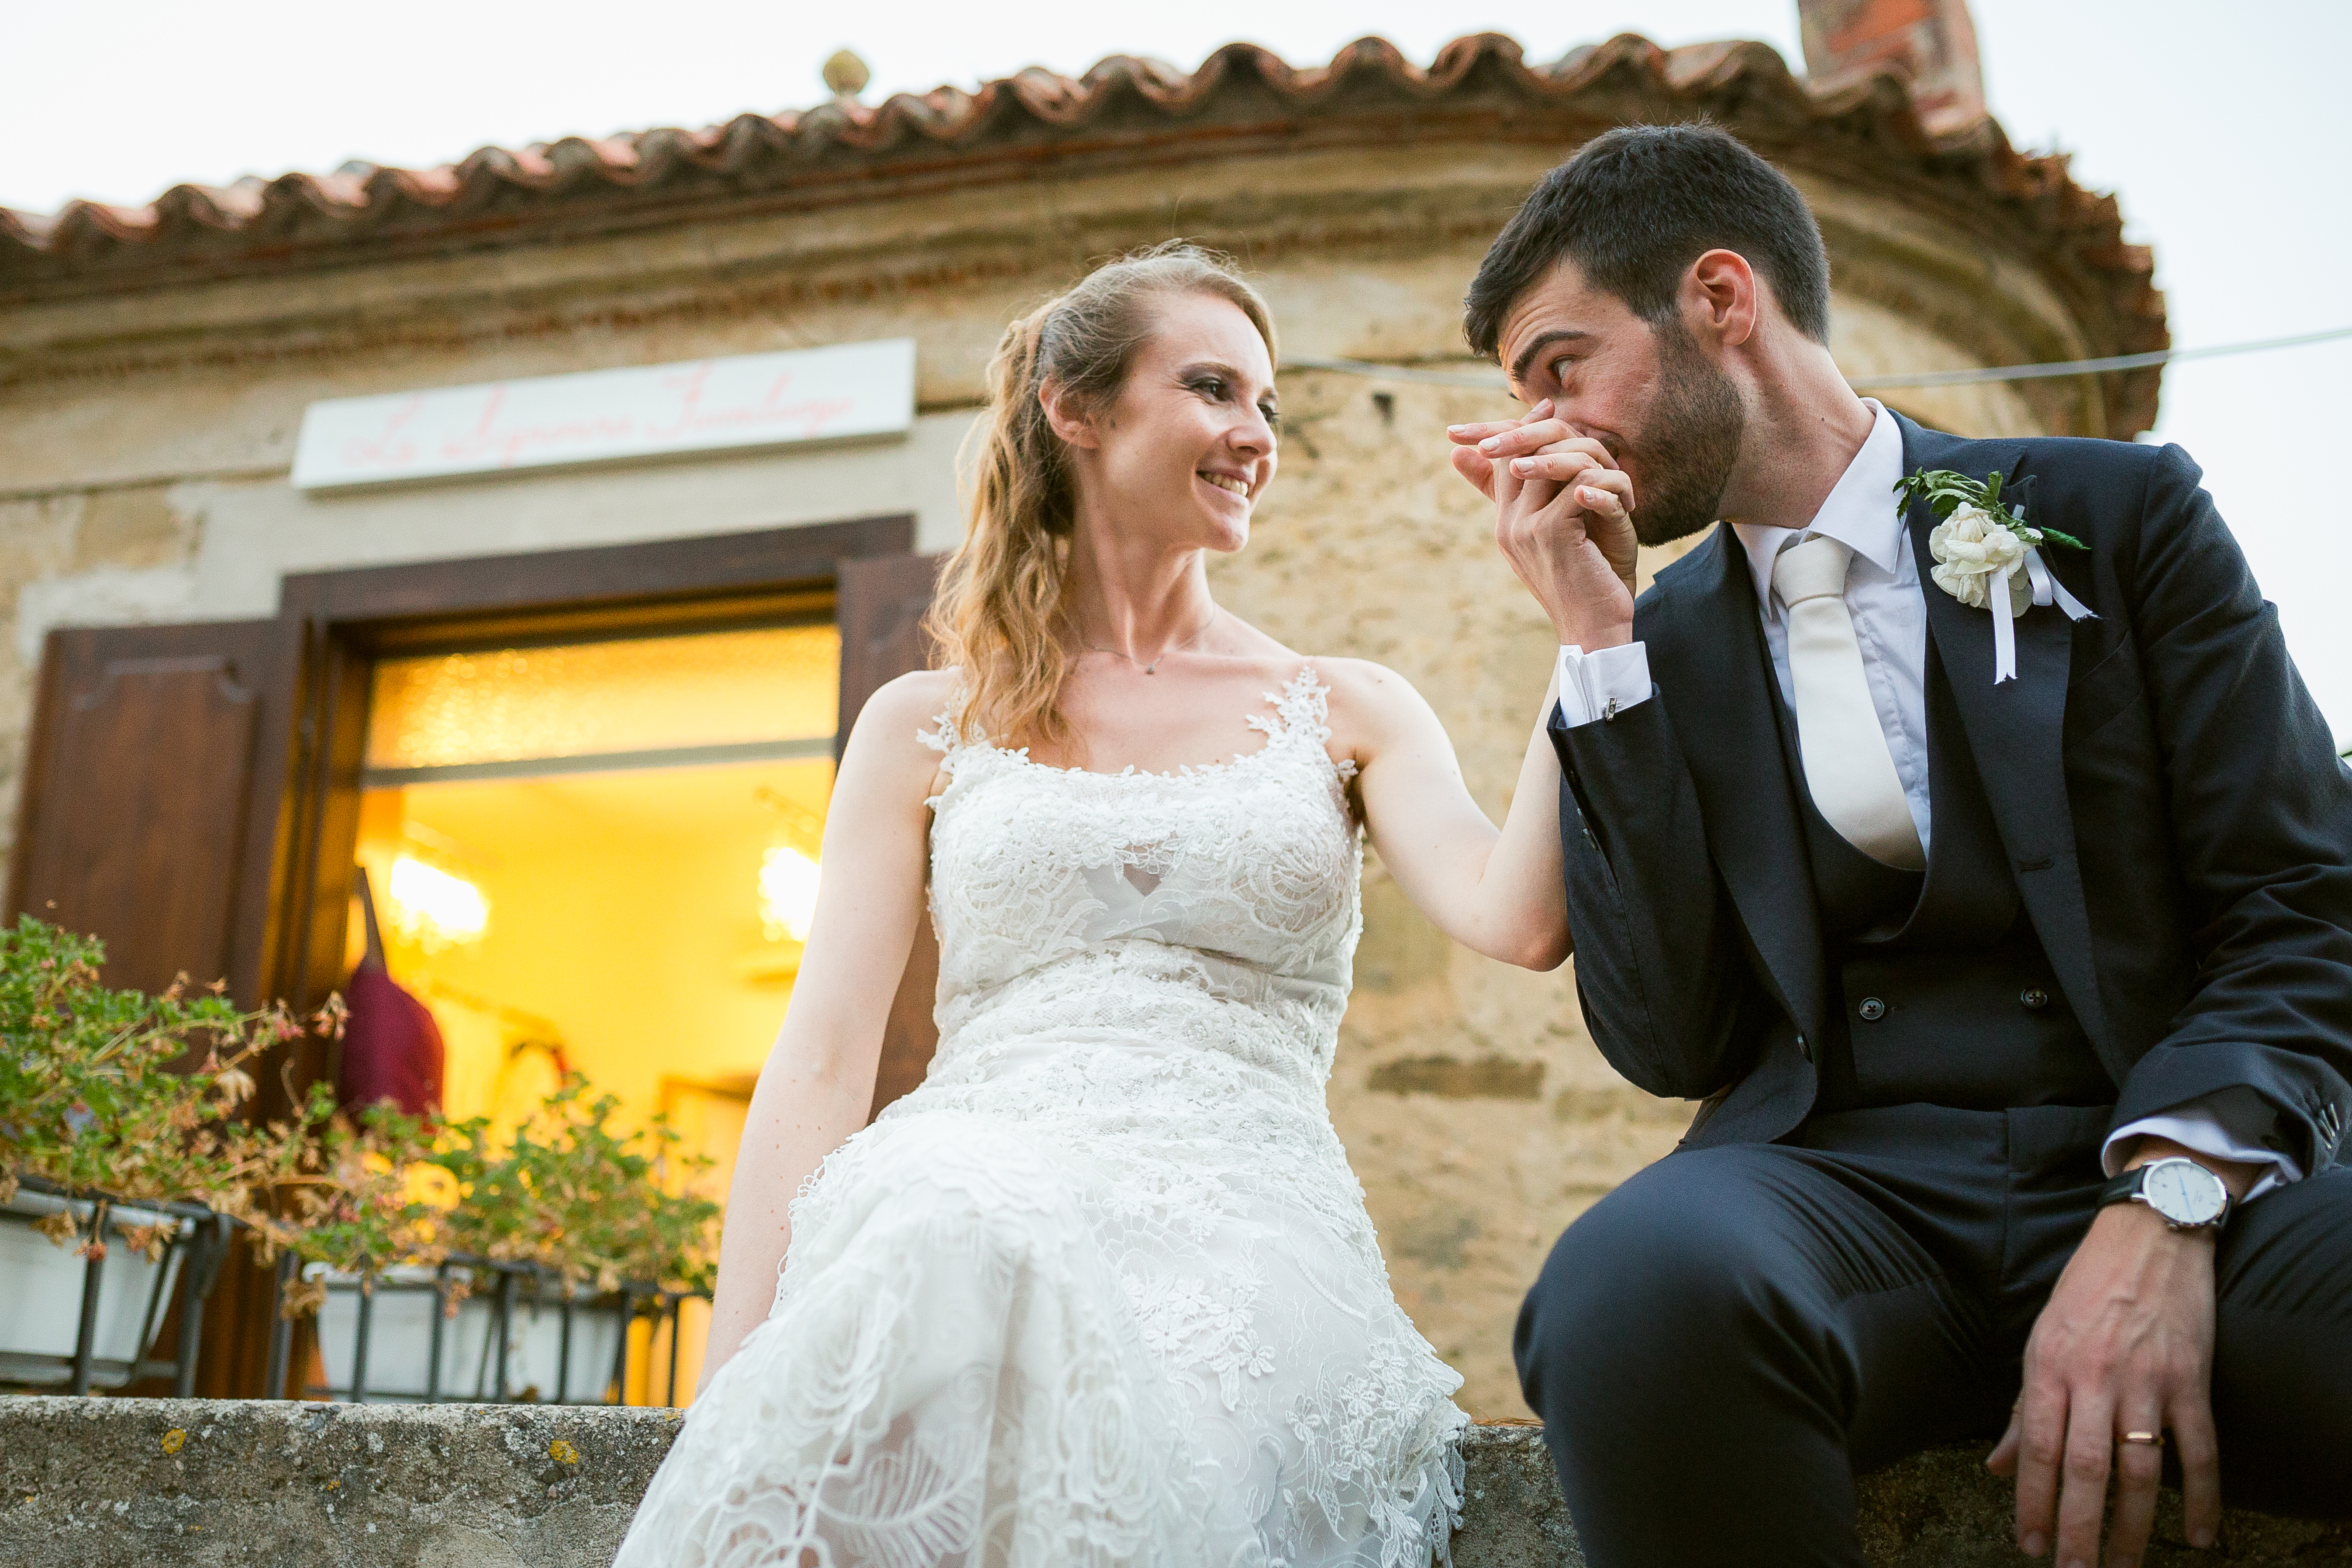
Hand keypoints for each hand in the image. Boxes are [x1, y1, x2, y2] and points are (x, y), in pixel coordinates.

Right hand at [1448, 402, 1638, 649]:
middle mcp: (1508, 523)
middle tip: (1596, 440)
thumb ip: (1545, 501)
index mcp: (1505, 523)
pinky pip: (1584, 483)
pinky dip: (1614, 489)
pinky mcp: (1552, 531)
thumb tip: (1540, 480)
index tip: (1547, 409)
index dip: (1522, 428)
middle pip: (1527, 451)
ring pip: (1558, 462)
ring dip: (1600, 465)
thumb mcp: (1560, 536)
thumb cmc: (1585, 581)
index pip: (1502, 459)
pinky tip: (1629, 507)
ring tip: (1623, 486)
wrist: (1595, 628)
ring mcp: (1525, 527)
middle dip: (1566, 438)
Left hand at [1988, 1142, 2247, 1566]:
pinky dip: (2202, 1498)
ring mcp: (2147, 1381)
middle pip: (2086, 1470)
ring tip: (2123, 1567)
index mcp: (2049, 1368)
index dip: (2033, 1503)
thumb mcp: (2040, 1341)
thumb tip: (1998, 1467)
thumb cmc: (2086, 1291)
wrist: (2146, 1237)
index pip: (2039, 1451)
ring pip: (2139, 1471)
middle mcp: (2095, 1378)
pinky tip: (2197, 1537)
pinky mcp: (2190, 1380)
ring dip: (2132, 1527)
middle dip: (2078, 1529)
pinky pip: (2200, 1451)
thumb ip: (2024, 1410)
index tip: (2030, 1545)